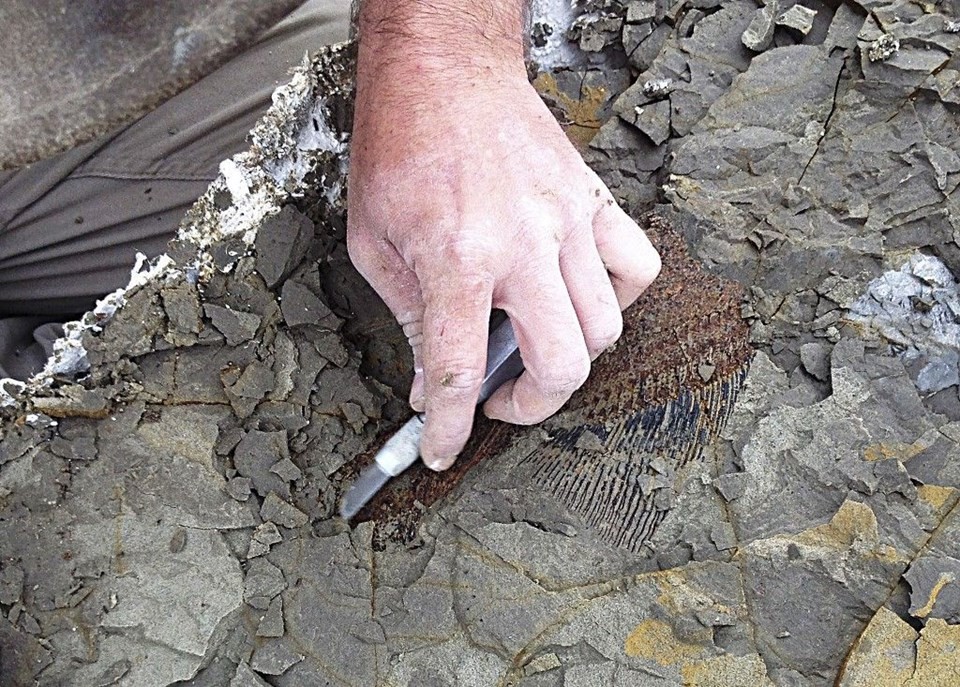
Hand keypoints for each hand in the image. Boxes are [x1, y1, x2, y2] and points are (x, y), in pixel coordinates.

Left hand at [346, 1, 660, 470]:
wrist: (444, 70)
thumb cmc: (401, 144)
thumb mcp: (374, 241)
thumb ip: (408, 317)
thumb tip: (429, 379)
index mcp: (455, 256)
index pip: (459, 369)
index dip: (448, 426)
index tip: (441, 449)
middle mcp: (521, 244)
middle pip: (563, 363)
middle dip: (530, 405)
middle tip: (500, 400)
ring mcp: (566, 221)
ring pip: (606, 326)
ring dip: (569, 358)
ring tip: (534, 348)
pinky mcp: (592, 201)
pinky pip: (636, 268)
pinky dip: (617, 301)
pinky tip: (579, 298)